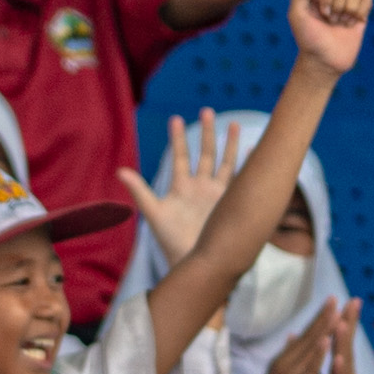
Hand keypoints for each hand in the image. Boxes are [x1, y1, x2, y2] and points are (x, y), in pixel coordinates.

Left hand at [114, 112, 243, 267]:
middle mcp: (200, 188)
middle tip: (207, 110)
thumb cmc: (171, 242)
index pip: (180, 157)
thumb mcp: (154, 214)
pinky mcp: (231, 204)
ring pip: (225, 163)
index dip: (178, 139)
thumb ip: (139, 191)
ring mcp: (217, 195)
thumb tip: (119, 170)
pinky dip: (248, 166)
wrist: (194, 263)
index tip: (175, 118)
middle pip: (205, 154)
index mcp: (181, 187)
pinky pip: (241, 181)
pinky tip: (255, 152)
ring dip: (229, 144)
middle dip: (206, 133)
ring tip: (234, 123)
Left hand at [290, 0, 370, 72]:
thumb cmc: (308, 40)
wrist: (325, 62)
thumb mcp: (297, 16)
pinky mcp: (360, 11)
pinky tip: (353, 23)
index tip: (322, 14)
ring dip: (350, 6)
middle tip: (331, 21)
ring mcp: (346, 0)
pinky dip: (361, 11)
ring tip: (341, 22)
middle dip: (338, 3)